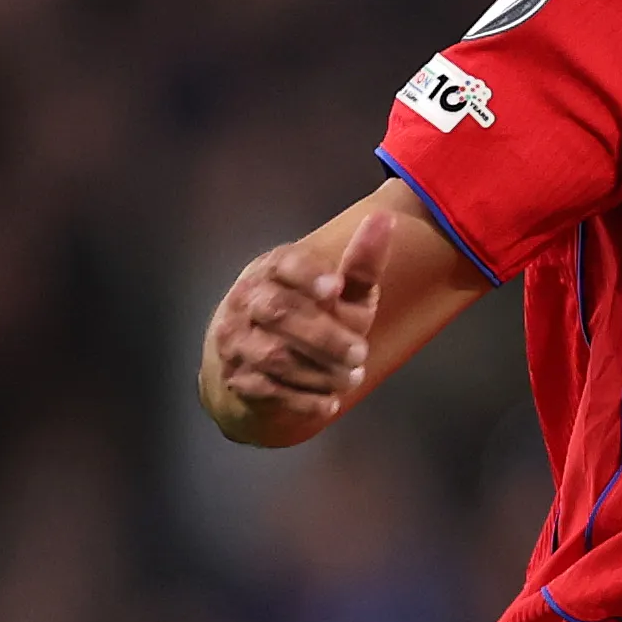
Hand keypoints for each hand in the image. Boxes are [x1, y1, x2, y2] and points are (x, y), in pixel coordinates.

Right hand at [201, 201, 400, 445]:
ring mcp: (237, 341)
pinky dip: (304, 400)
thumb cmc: (310, 316)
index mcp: (272, 271)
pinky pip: (269, 390)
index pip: (285, 265)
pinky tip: (331, 402)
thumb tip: (384, 219)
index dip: (308, 275)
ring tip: (353, 379)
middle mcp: (246, 301)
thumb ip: (361, 261)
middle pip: (278, 312)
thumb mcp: (339, 291)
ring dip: (319, 371)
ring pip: (274, 356)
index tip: (336, 288)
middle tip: (361, 353)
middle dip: (324, 335)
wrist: (255, 362)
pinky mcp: (239, 378)